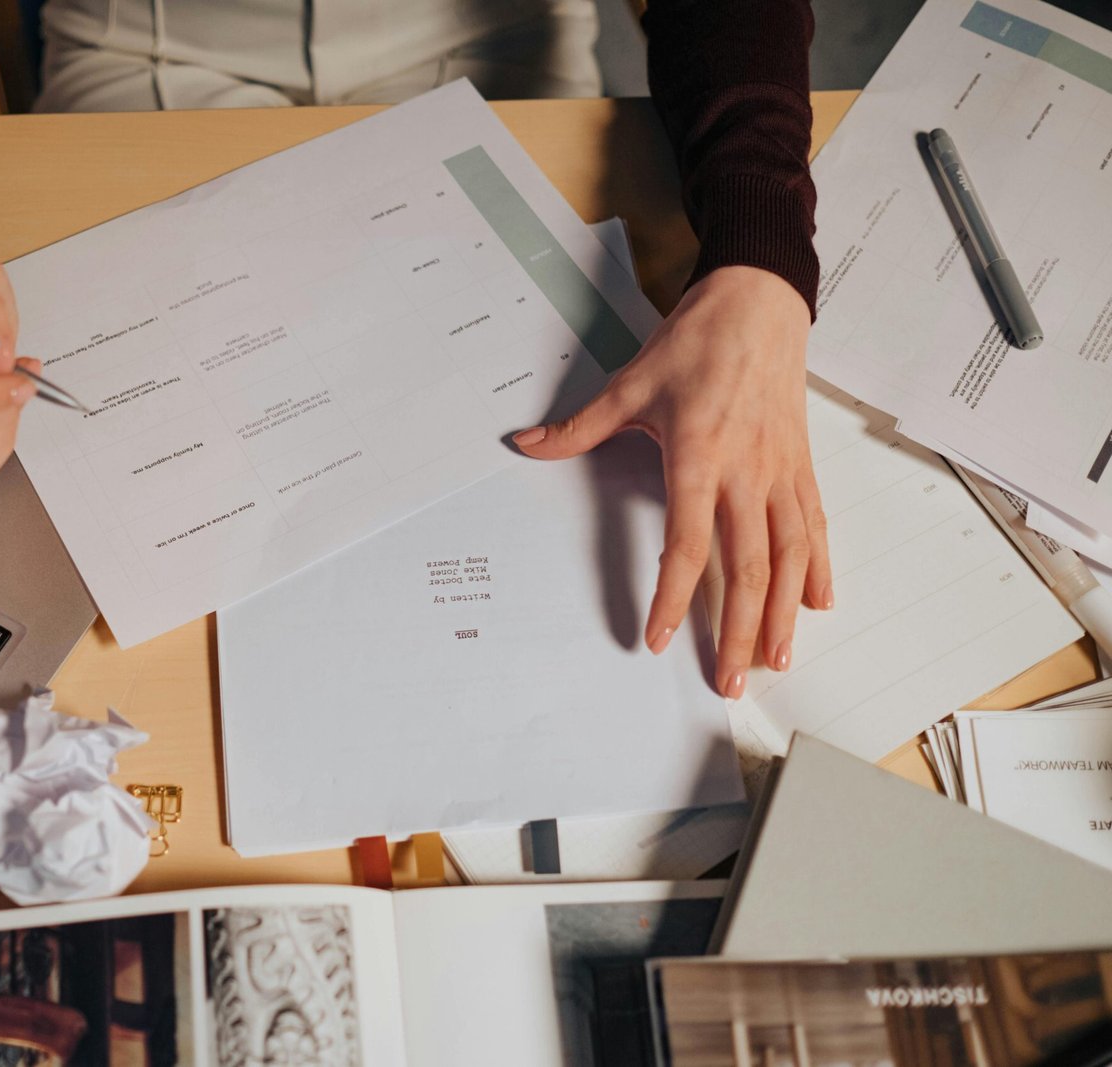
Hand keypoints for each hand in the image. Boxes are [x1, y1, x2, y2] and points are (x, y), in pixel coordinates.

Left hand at [513, 265, 831, 697]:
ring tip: (775, 659)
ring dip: (783, 613)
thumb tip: (527, 445)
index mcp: (698, 453)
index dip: (672, 595)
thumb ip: (579, 427)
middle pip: (747, 566)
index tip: (655, 637)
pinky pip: (815, 526)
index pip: (687, 541)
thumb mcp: (630, 383)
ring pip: (790, 556)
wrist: (759, 301)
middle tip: (727, 680)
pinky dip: (818, 568)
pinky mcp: (802, 465)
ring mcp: (780, 470)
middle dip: (736, 629)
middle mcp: (746, 470)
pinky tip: (818, 604)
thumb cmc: (698, 340)